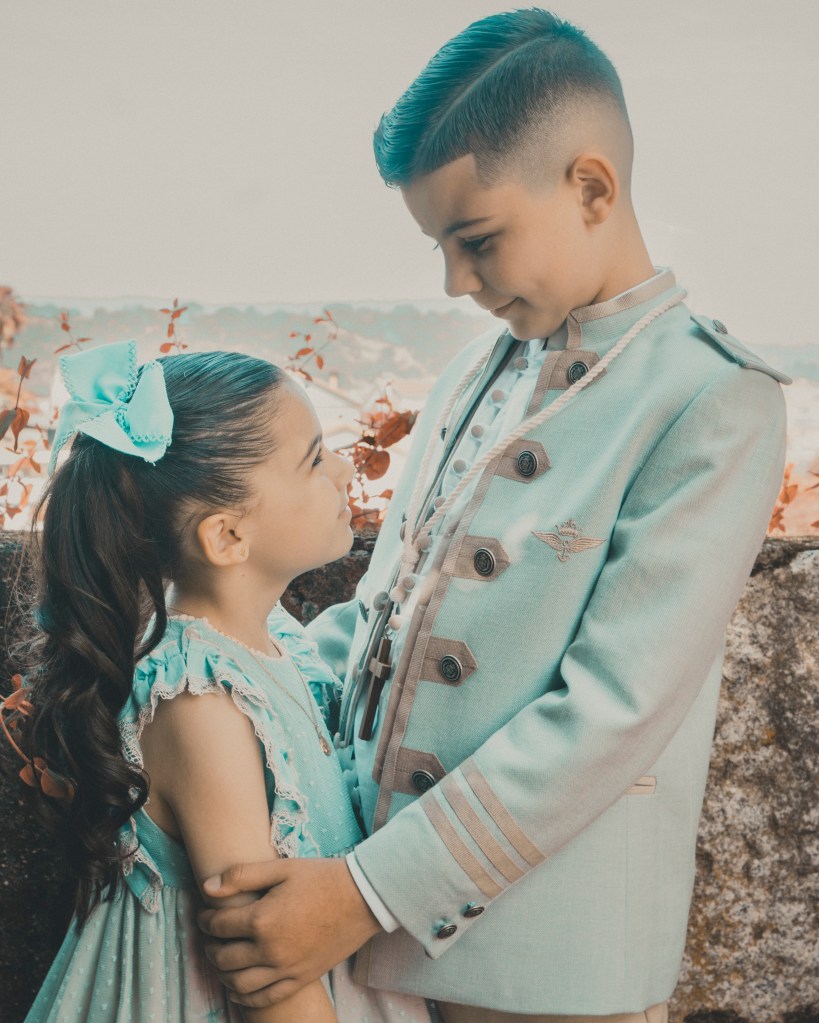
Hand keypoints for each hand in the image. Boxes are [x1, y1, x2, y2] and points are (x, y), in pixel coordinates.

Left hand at [198, 857, 381, 1008]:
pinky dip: (245, 998)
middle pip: (224, 957)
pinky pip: (265, 998)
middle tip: (210, 937)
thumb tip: (207, 887)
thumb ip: (241, 876)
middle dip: (210, 947)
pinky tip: (238, 989)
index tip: (204, 914)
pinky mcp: (301, 979)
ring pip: (239, 984)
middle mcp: (270, 950)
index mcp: (262, 919)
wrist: (362, 898)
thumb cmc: (321, 878)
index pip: (218, 926)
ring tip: (221, 960)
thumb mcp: (281, 868)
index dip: (205, 920)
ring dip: (223, 974)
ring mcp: (286, 969)